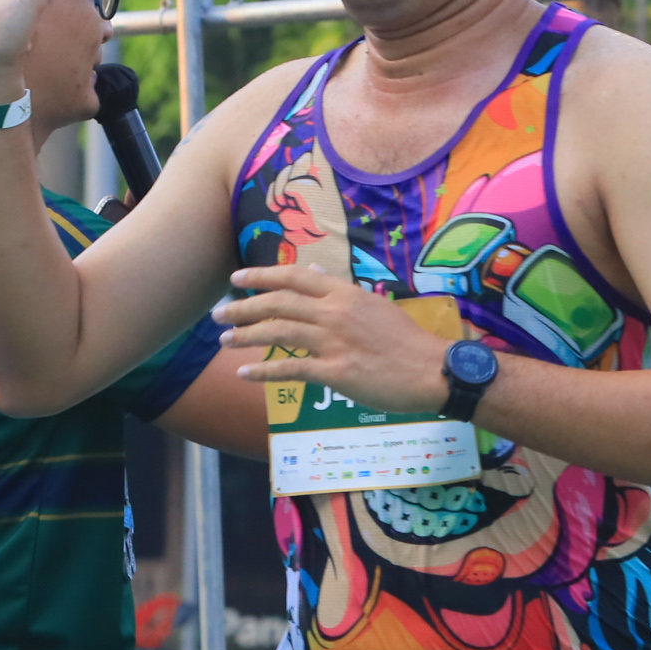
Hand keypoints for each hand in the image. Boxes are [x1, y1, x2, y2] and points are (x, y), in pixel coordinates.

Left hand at [218, 264, 453, 412]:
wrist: (432, 370)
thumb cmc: (406, 341)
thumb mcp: (375, 306)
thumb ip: (341, 293)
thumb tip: (315, 276)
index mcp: (345, 294)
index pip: (295, 277)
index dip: (262, 276)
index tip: (237, 278)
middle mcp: (335, 313)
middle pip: (278, 304)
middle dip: (243, 307)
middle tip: (218, 314)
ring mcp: (335, 342)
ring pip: (279, 333)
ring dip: (246, 336)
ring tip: (224, 341)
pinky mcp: (336, 372)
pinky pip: (292, 369)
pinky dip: (264, 371)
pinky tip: (245, 373)